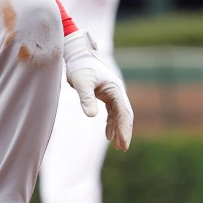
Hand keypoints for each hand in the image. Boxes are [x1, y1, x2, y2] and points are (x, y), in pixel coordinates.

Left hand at [62, 30, 133, 150]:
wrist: (77, 54)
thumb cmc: (79, 66)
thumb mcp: (81, 83)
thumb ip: (86, 98)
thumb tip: (92, 116)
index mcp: (115, 89)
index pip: (123, 112)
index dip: (124, 128)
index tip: (123, 143)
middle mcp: (116, 91)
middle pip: (124, 115)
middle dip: (125, 131)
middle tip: (123, 148)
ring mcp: (112, 93)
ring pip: (119, 114)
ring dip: (119, 129)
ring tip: (117, 146)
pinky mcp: (106, 94)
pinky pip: (112, 112)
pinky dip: (111, 123)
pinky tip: (108, 135)